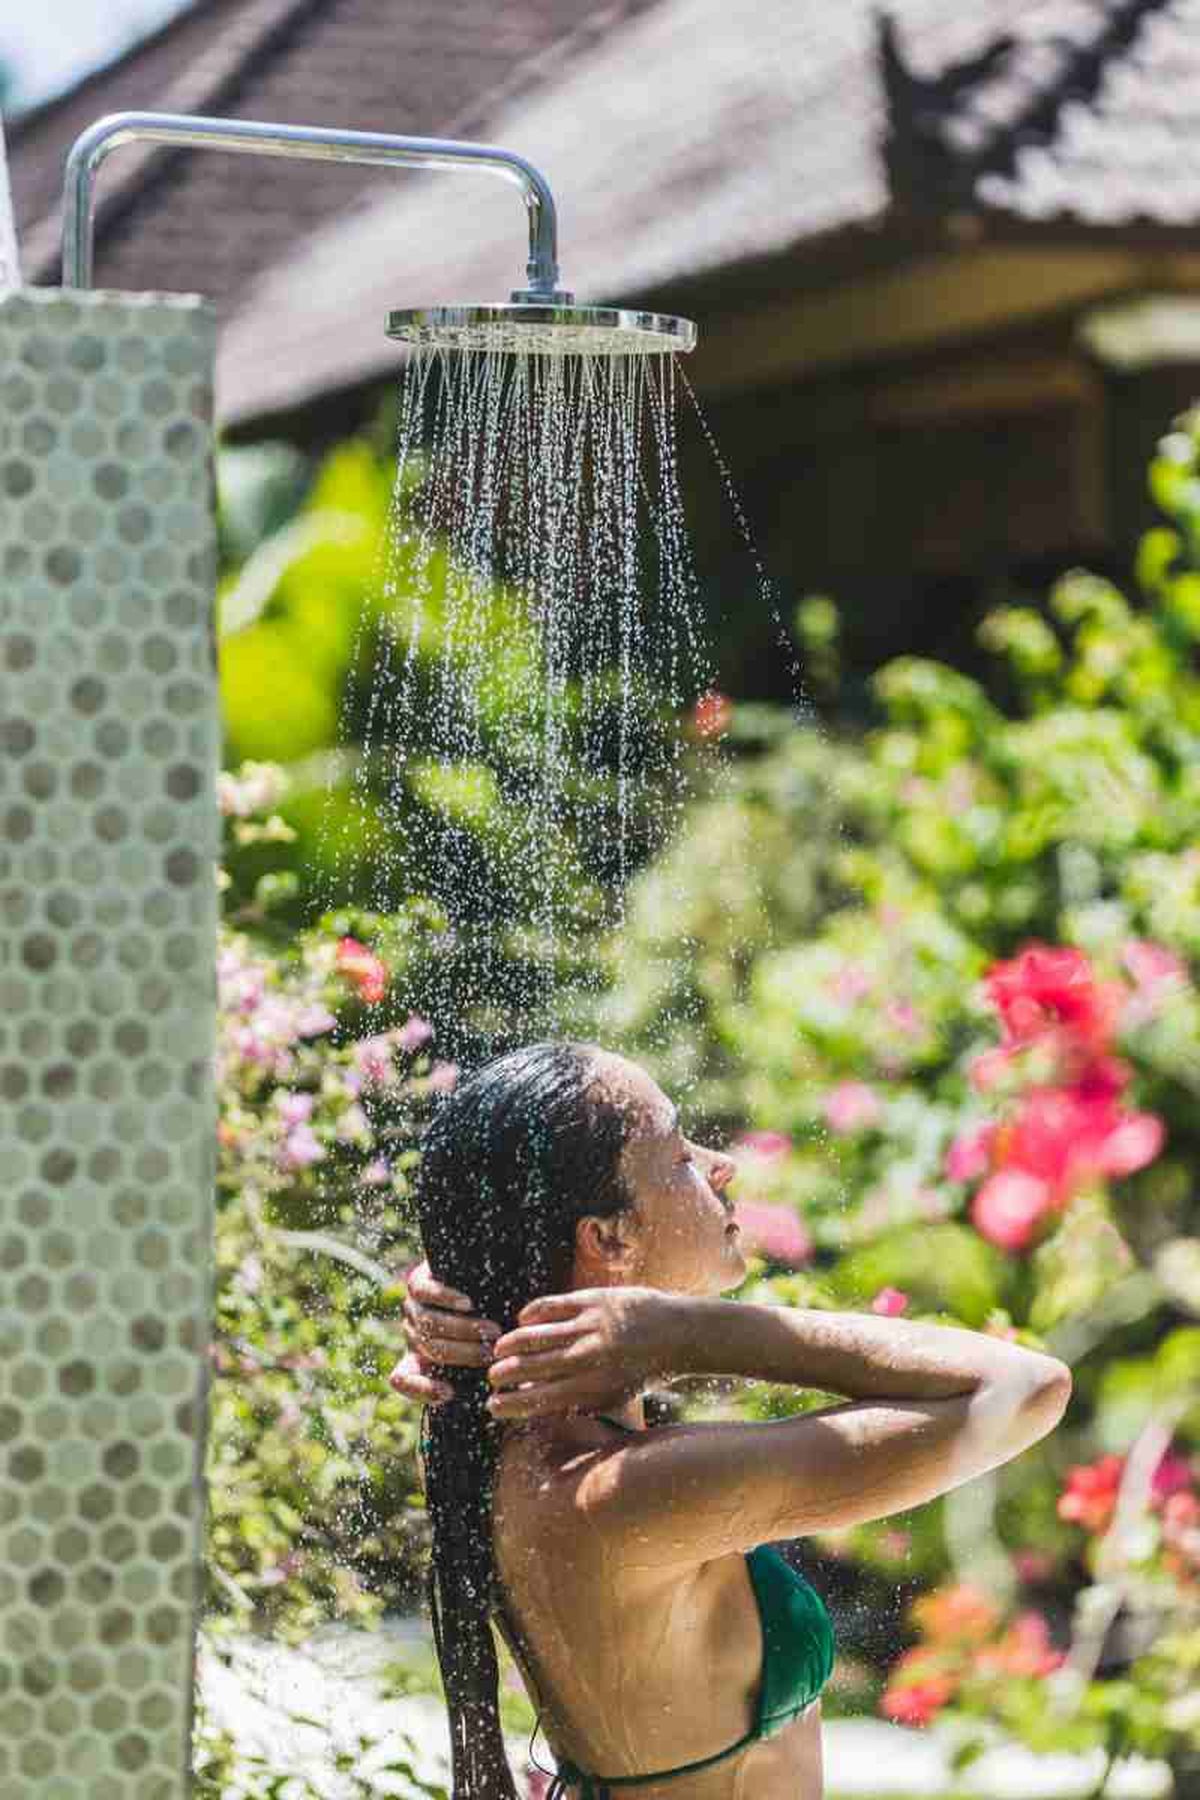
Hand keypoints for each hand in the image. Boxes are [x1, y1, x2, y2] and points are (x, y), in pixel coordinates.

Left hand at [388, 1259, 502, 1404]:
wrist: (479, 1281)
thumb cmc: (486, 1330)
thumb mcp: (479, 1356)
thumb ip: (474, 1374)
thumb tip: (476, 1393)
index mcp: (417, 1359)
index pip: (402, 1379)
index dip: (421, 1390)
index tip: (449, 1393)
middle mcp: (412, 1334)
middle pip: (431, 1348)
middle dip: (464, 1353)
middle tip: (493, 1353)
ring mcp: (412, 1308)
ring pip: (430, 1323)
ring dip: (463, 1329)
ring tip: (492, 1331)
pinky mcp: (416, 1282)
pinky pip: (424, 1292)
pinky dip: (447, 1299)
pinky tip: (468, 1304)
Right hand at [485, 1285, 680, 1420]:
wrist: (677, 1334)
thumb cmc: (643, 1371)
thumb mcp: (615, 1397)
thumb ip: (580, 1403)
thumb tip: (542, 1409)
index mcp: (593, 1388)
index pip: (541, 1398)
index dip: (512, 1403)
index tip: (493, 1405)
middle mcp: (588, 1358)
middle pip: (532, 1368)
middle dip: (505, 1374)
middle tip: (491, 1377)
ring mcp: (589, 1326)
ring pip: (536, 1335)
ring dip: (512, 1344)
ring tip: (497, 1349)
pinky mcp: (592, 1301)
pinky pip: (552, 1306)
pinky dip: (532, 1313)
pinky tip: (522, 1319)